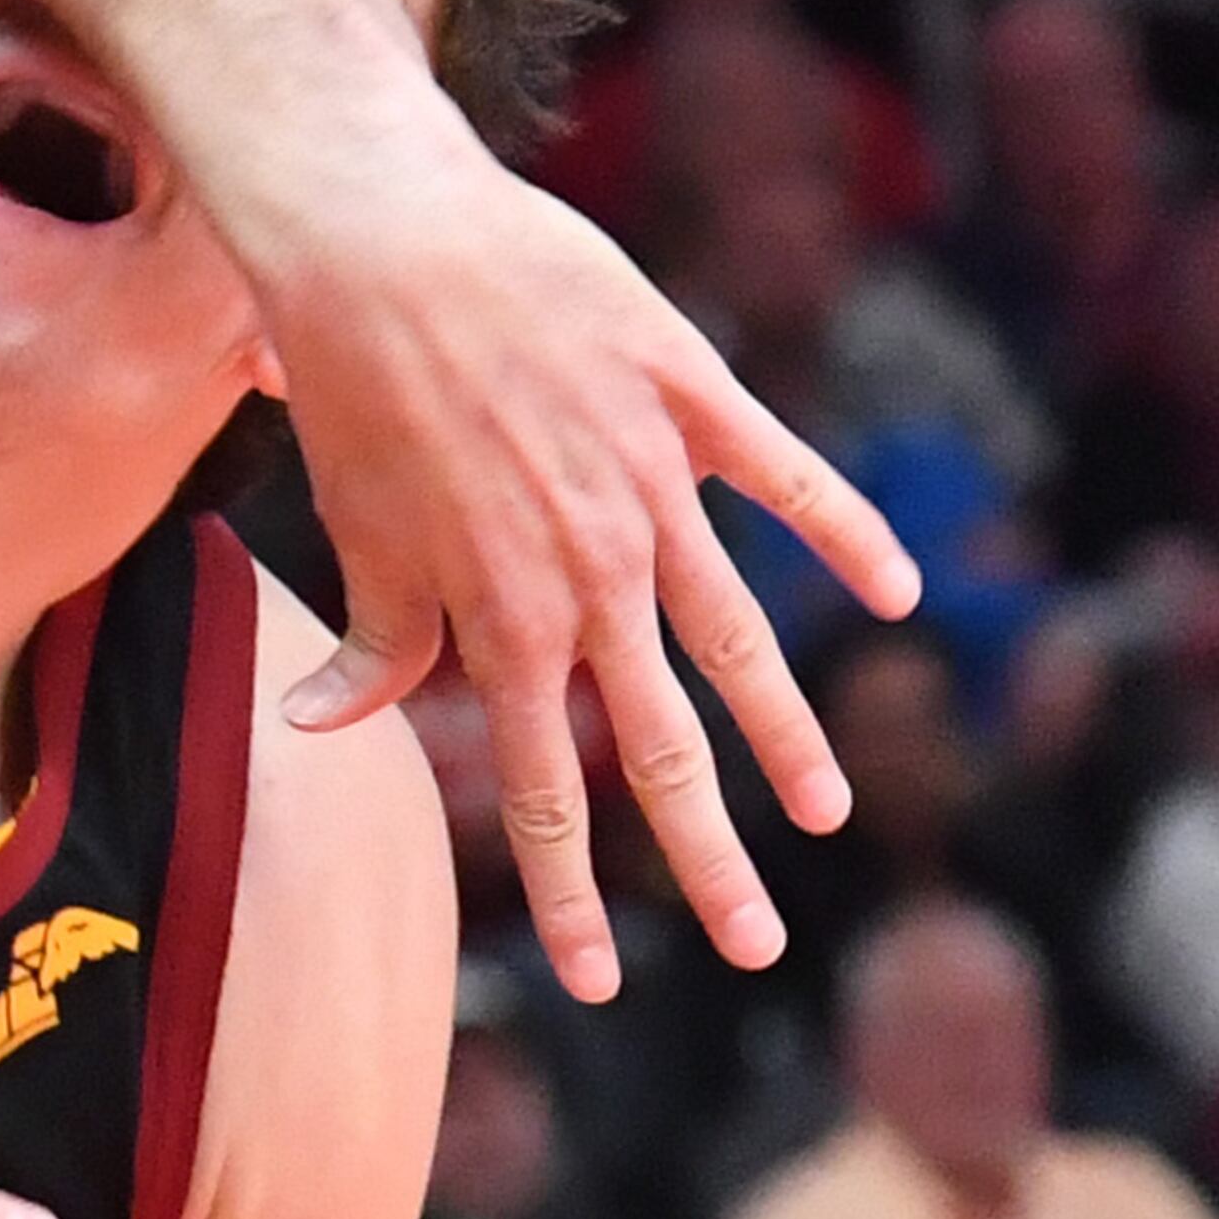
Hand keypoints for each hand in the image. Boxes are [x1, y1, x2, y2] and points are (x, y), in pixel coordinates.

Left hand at [257, 116, 913, 998]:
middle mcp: (590, 572)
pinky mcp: (688, 397)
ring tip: (824, 812)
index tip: (598, 984)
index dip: (571, 893)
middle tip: (754, 947)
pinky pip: (785, 477)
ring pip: (738, 637)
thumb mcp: (355, 528)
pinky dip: (845, 532)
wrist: (378, 235)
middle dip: (708, 858)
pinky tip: (897, 590)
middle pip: (661, 744)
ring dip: (784, 732)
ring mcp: (650, 487)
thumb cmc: (350, 384)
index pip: (544, 789)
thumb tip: (322, 724)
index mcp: (502, 618)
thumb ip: (374, 641)